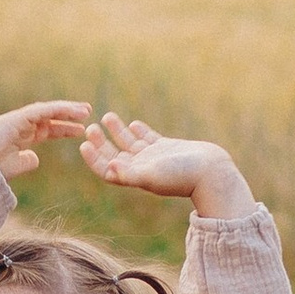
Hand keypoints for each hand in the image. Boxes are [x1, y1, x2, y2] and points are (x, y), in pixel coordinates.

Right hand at [0, 99, 92, 178]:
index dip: (64, 128)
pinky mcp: (17, 118)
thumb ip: (25, 161)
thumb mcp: (14, 167)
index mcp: (21, 137)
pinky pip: (42, 111)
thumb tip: (34, 158)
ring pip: (48, 111)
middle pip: (50, 117)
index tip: (81, 130)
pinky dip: (58, 110)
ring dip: (67, 110)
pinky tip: (74, 111)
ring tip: (86, 111)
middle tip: (88, 114)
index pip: (47, 129)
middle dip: (69, 116)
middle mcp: (21, 125)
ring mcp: (18, 120)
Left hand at [79, 113, 253, 218]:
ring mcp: (154, 158)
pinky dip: (139, 130)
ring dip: (117, 131)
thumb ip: (130, 175)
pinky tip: (133, 123)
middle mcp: (142, 168)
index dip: (94, 159)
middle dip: (101, 142)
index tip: (84, 145)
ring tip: (107, 116)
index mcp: (135, 177)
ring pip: (130, 143)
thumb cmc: (181, 177)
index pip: (108, 170)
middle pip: (115, 155)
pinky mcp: (166, 147)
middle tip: (91, 127)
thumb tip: (110, 169)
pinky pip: (148, 138)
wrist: (211, 172)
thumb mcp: (152, 176)